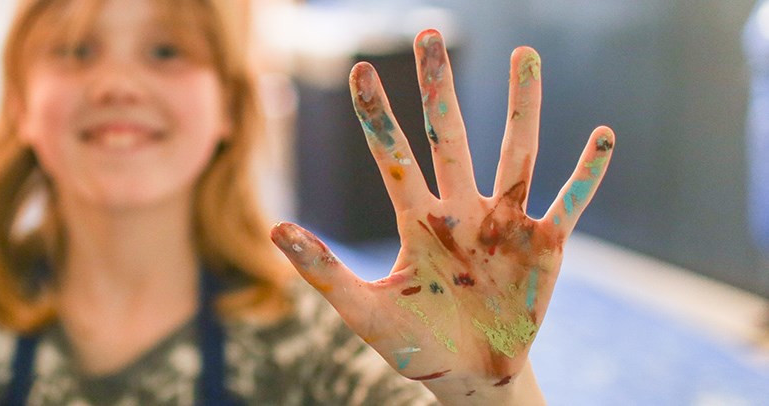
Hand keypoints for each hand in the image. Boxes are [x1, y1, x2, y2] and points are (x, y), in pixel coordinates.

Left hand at [271, 30, 612, 398]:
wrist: (471, 380)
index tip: (359, 69)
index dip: (376, 115)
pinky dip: (586, 174)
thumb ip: (323, 271)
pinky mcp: (544, 247)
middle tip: (429, 34)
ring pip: (516, 152)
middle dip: (438, 87)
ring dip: (522, 106)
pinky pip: (568, 203)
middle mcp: (460, 210)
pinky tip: (603, 135)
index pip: (392, 156)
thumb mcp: (364, 311)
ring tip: (525, 55)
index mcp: (415, 221)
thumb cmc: (417, 344)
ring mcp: (504, 224)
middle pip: (448, 136)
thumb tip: (274, 231)